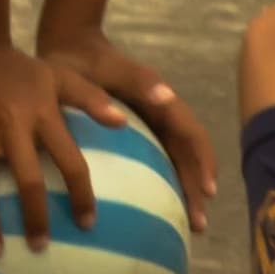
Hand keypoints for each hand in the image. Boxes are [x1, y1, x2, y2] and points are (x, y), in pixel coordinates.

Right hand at [0, 38, 98, 255]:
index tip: (87, 223)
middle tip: (39, 248)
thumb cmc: (21, 69)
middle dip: (34, 218)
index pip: (69, 160)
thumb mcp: (60, 76)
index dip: (80, 195)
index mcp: (42, 113)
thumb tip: (123, 123)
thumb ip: (91, 99)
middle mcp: (9, 125)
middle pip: (26, 180)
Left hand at [38, 27, 216, 229]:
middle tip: (197, 225)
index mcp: (160, 99)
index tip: (207, 192)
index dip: (202, 162)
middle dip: (196, 188)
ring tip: (183, 225)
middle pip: (187, 155)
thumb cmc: (83, 58)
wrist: (67, 48)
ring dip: (182, 191)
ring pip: (174, 162)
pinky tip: (151, 212)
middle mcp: (161, 114)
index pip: (191, 135)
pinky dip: (159, 186)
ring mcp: (148, 125)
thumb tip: (167, 96)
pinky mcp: (134, 134)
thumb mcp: (106, 66)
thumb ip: (136, 78)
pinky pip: (153, 162)